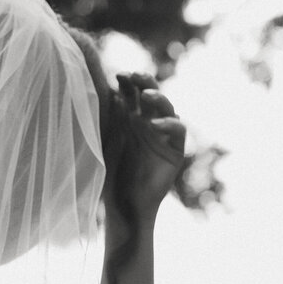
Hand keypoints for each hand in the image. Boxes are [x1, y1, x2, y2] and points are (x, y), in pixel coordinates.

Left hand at [109, 74, 186, 224]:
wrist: (123, 207)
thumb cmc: (109, 176)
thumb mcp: (104, 141)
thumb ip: (106, 115)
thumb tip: (107, 88)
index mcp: (128, 119)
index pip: (132, 92)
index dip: (128, 81)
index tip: (118, 76)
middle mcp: (147, 123)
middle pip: (151, 93)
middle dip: (146, 81)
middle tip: (136, 76)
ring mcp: (163, 136)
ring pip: (168, 107)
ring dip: (159, 97)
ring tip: (147, 95)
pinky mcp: (175, 151)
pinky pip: (179, 130)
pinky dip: (170, 123)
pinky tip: (155, 124)